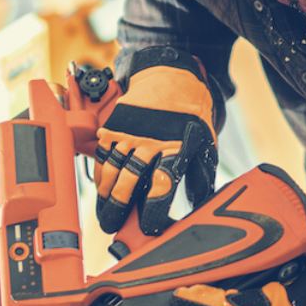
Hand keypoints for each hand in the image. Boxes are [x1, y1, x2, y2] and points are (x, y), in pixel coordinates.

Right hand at [96, 48, 217, 235]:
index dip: (153, 210)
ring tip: (104, 207)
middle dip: (119, 206)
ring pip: (113, 168)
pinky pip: (104, 153)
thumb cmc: (190, 114)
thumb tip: (200, 205)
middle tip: (113, 224)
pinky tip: (100, 185)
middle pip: (130, 181)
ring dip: (106, 191)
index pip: (162, 185)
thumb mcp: (204, 143)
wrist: (172, 77)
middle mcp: (150, 142)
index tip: (147, 227)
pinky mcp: (116, 125)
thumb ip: (200, 176)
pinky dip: (100, 171)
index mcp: (175, 149)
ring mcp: (130, 133)